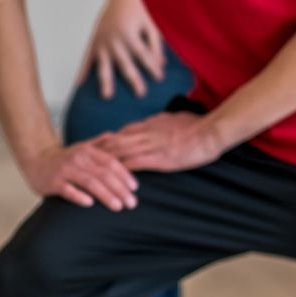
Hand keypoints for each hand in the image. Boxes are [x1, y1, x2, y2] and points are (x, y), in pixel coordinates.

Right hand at [19, 140, 138, 211]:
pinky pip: (68, 190)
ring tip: (118, 206)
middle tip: (132, 203)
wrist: (36, 160)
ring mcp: (64, 170)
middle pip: (104, 174)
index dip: (125, 175)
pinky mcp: (52, 182)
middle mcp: (78, 159)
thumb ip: (100, 144)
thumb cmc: (65, 158)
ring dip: (106, 195)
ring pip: (89, 183)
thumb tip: (115, 136)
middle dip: (120, 189)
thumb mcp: (82, 148)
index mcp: (88, 151)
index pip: (111, 163)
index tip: (135, 188)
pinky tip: (90, 204)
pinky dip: (79, 196)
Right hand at [77, 0, 166, 99]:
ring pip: (104, 65)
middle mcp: (114, 40)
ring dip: (105, 81)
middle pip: (125, 64)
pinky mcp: (93, 42)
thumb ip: (156, 44)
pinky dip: (82, 71)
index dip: (152, 67)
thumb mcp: (150, 25)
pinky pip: (86, 59)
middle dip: (134, 79)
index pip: (143, 55)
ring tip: (107, 96)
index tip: (160, 79)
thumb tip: (162, 64)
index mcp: (129, 35)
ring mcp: (101, 42)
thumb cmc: (137, 11)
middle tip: (141, 94)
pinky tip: (79, 85)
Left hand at [95, 111, 222, 173]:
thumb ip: (164, 120)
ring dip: (104, 162)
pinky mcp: (158, 159)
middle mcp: (147, 133)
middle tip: (84, 161)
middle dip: (98, 151)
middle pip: (115, 140)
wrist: (211, 132)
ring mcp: (151, 146)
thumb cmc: (200, 125)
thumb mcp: (178, 117)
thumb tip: (159, 120)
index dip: (109, 140)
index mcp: (152, 123)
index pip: (124, 131)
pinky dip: (120, 171)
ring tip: (90, 171)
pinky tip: (110, 179)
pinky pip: (133, 164)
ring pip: (119, 152)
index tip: (98, 148)